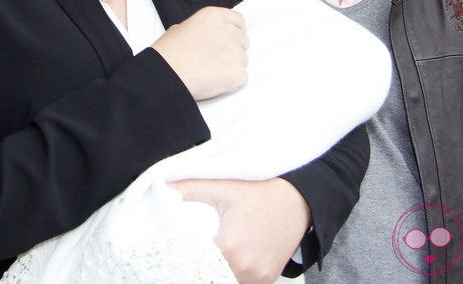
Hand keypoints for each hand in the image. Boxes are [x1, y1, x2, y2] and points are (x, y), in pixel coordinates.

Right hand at [152, 6, 247, 99]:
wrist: (164, 75)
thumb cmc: (167, 54)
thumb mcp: (179, 29)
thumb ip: (198, 28)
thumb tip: (200, 34)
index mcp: (214, 16)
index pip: (238, 21)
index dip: (235, 32)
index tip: (229, 41)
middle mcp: (228, 30)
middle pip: (243, 41)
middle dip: (233, 51)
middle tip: (215, 61)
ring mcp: (235, 52)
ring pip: (243, 61)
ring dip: (231, 67)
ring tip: (209, 73)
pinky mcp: (236, 72)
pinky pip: (241, 79)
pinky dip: (231, 83)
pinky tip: (213, 83)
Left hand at [171, 178, 309, 283]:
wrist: (299, 200)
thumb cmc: (261, 193)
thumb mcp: (223, 187)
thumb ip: (190, 189)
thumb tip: (164, 188)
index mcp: (228, 248)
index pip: (195, 269)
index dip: (185, 264)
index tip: (179, 258)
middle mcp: (244, 268)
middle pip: (210, 277)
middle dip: (200, 270)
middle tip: (195, 258)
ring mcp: (258, 276)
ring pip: (227, 282)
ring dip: (217, 273)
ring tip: (212, 257)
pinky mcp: (268, 279)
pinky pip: (244, 283)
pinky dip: (235, 275)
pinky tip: (230, 261)